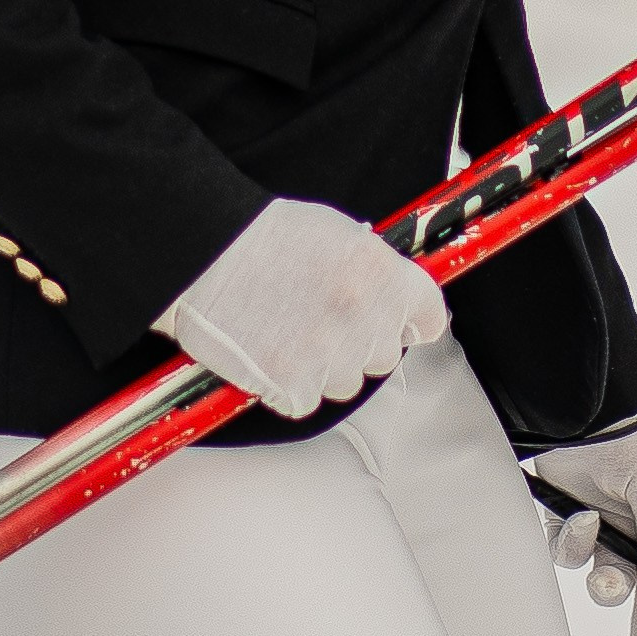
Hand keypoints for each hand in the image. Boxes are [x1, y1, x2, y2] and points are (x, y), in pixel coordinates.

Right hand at [166, 197, 446, 420]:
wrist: (206, 255)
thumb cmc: (266, 237)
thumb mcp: (339, 234)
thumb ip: (375, 269)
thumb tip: (396, 298)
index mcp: (381, 274)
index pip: (429, 317)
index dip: (412, 322)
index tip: (401, 324)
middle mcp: (363, 316)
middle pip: (384, 355)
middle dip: (359, 343)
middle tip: (321, 319)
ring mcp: (329, 354)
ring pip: (346, 382)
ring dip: (324, 368)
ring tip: (289, 330)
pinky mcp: (292, 384)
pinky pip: (305, 401)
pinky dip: (287, 387)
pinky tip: (269, 352)